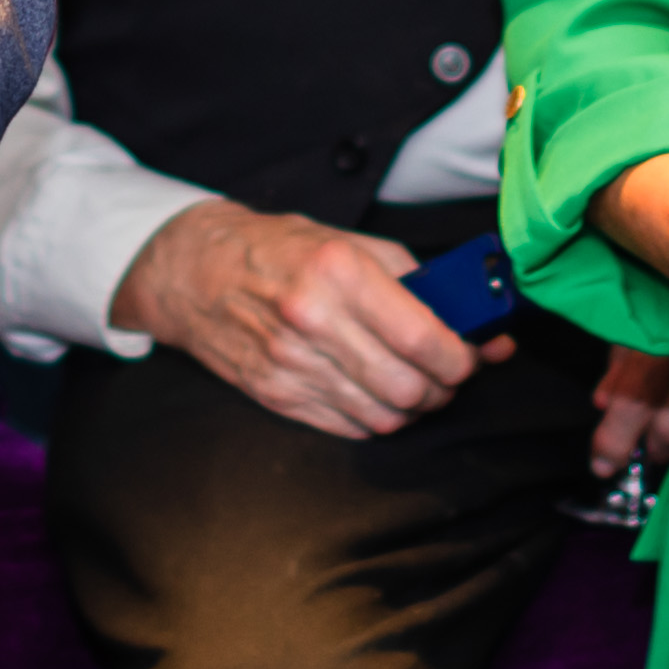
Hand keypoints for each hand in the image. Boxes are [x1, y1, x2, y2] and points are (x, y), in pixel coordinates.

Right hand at [107, 203, 505, 437]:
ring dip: (414, 408)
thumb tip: (474, 320)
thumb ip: (414, 279)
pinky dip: (377, 419)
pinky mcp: (275, 396)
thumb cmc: (279, 250)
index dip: (462, 358)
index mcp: (338, 271)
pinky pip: (349, 427)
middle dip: (443, 388)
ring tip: (417, 385)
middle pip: (408, 387)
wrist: (195, 272)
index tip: (472, 355)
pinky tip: (378, 395)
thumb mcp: (349, 241)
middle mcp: (313, 321)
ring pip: (383, 416)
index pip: (422, 338)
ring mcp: (290, 365)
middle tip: (449, 374)